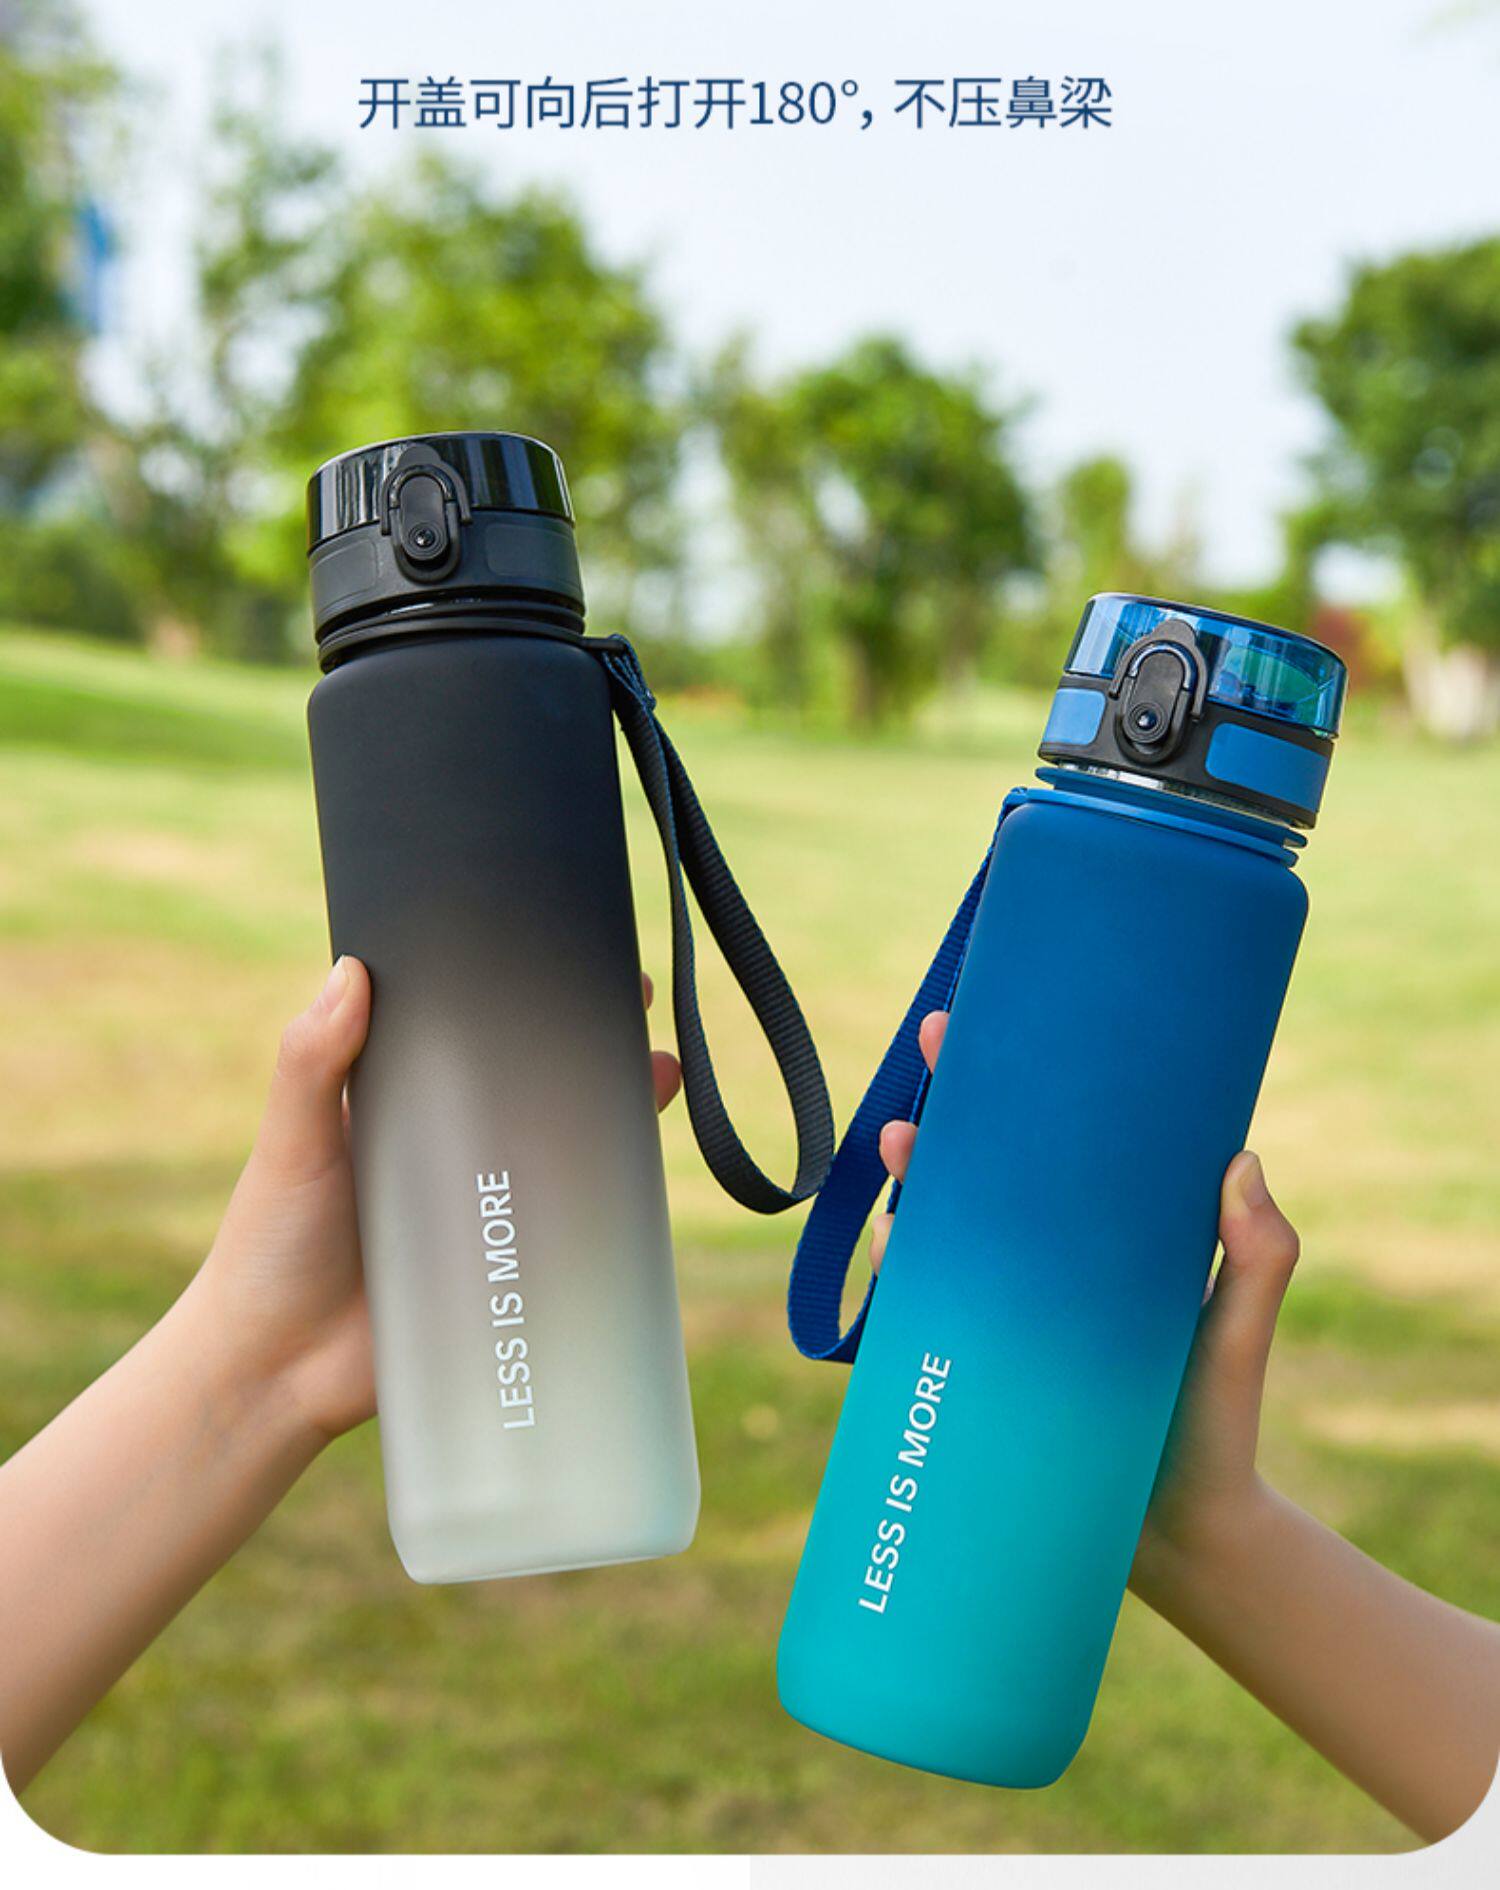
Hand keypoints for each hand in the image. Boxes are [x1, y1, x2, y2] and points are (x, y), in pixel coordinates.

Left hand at [182, 958, 682, 1449]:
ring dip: (611, 1109)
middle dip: (584, 1040)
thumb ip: (311, 1063)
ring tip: (656, 1070)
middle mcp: (450, 1144)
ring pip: (561, 1145)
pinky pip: (568, 1223)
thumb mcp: (291, 1145)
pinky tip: (643, 1168)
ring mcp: (484, 1204)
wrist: (280, 1373)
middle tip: (632, 997)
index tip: (555, 946)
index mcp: (400, 1102)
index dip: (512, 989)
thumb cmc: (269, 1249)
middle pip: (529, 1081)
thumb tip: (350, 970)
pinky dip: (608, 1195)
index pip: (467, 1031)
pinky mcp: (505, 1264)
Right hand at [871, 1010, 1301, 1580]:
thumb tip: (1243, 1159)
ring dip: (914, 1176)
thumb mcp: (1236, 1333)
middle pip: (987, 1165)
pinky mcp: (974, 1361)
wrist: (1177, 1538)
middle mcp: (1046, 1265)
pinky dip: (900, 1266)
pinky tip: (888, 1236)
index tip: (1000, 1019)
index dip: (1023, 1078)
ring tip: (898, 1142)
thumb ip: (1257, 1257)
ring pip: (945, 1224)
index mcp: (1102, 1239)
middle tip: (933, 1044)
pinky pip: (925, 1302)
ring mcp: (1006, 1311)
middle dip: (953, 1100)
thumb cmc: (1214, 1424)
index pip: (1057, 1141)